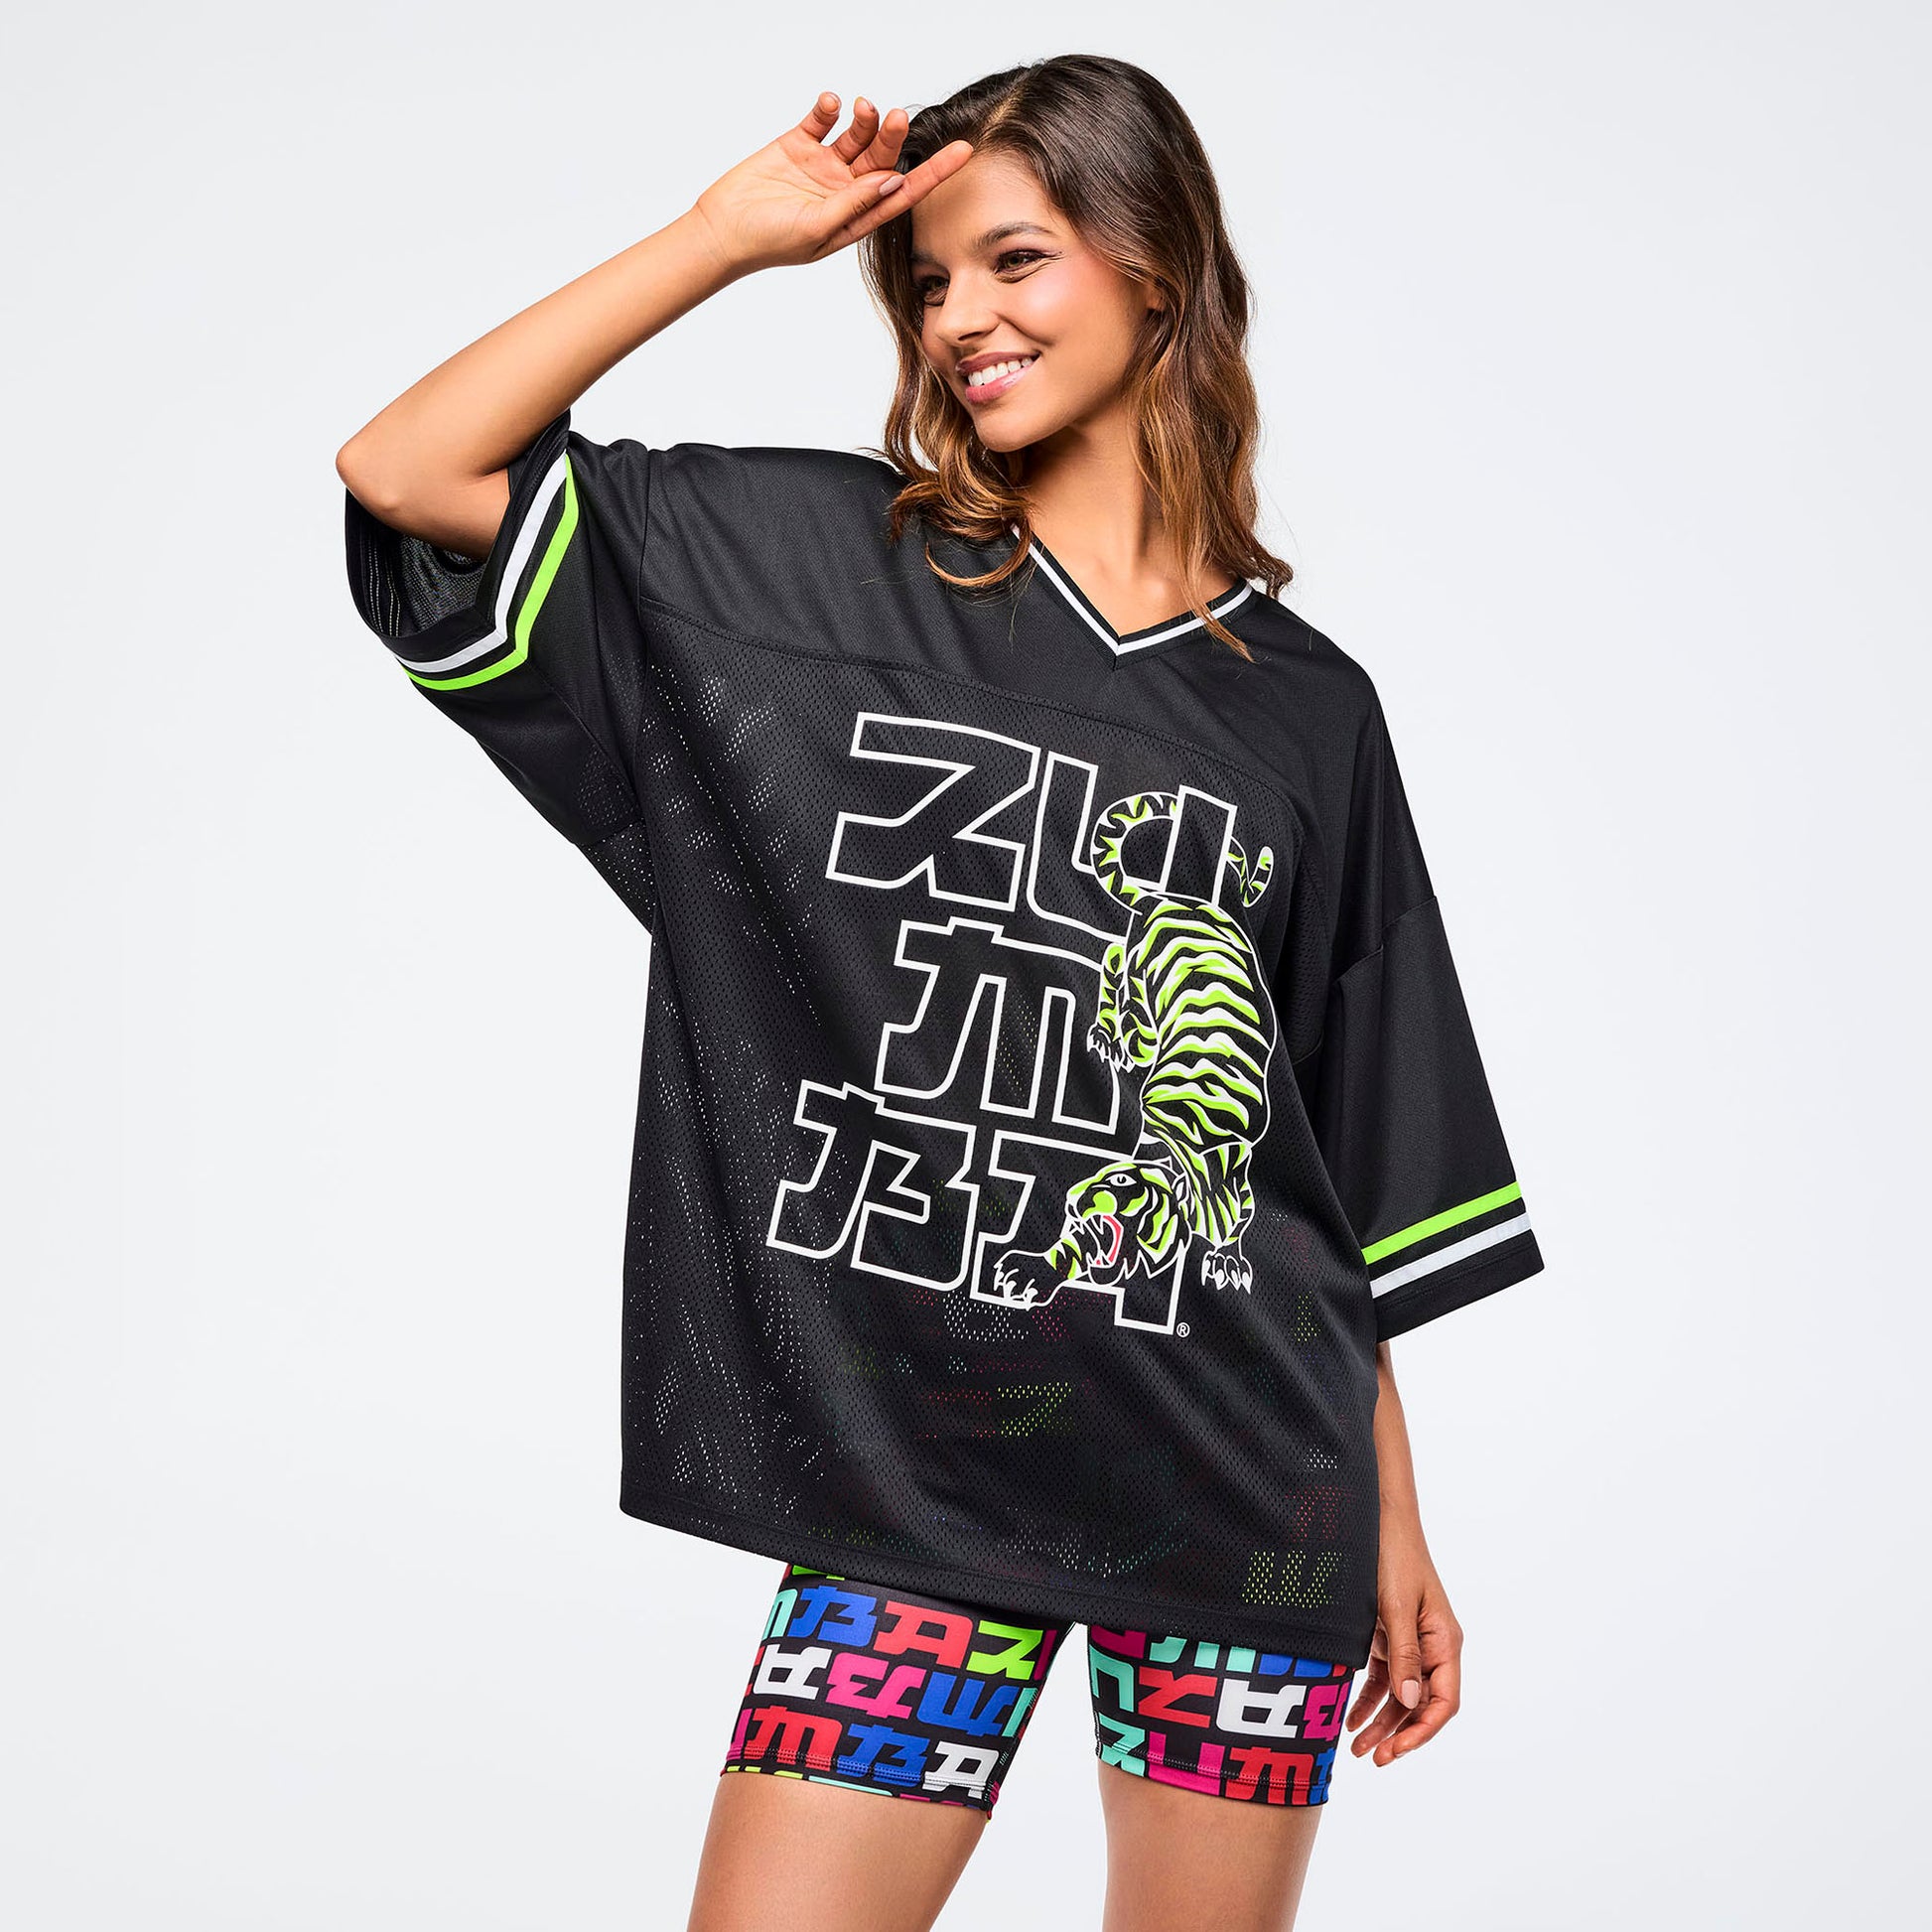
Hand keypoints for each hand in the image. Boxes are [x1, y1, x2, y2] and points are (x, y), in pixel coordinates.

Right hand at [688, 91, 972, 277]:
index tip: (963, 152)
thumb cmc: (768, 241)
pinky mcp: (797, 145)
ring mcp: (822, 166)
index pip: (904, 192)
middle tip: (896, 117)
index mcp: (857, 217)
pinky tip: (832, 103)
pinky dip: (831, 109)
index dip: (934, 173)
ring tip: (861, 106)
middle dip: (893, 137)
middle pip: (882, 158)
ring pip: (856, 135)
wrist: (721, 229)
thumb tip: (893, 180)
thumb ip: (854, 204)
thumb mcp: (817, 228)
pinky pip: (822, 120)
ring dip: (864, 118)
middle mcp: (845, 190)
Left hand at [1346, 1512, 1462, 1767]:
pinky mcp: (1391, 1636)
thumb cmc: (1393, 1557)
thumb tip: (1411, 1704)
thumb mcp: (1395, 1606)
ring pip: (1401, 1696)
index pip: (1444, 1702)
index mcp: (1445, 1642)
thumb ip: (1404, 1655)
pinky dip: (1369, 1699)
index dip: (1422, 1732)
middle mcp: (1433, 1647)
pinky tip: (1351, 1718)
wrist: (1378, 1520)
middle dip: (1399, 1735)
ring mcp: (1412, 1643)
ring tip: (1358, 1749)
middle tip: (1373, 1758)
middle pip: (1422, 1705)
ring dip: (1382, 1723)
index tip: (1396, 1751)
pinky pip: (1385, 1678)